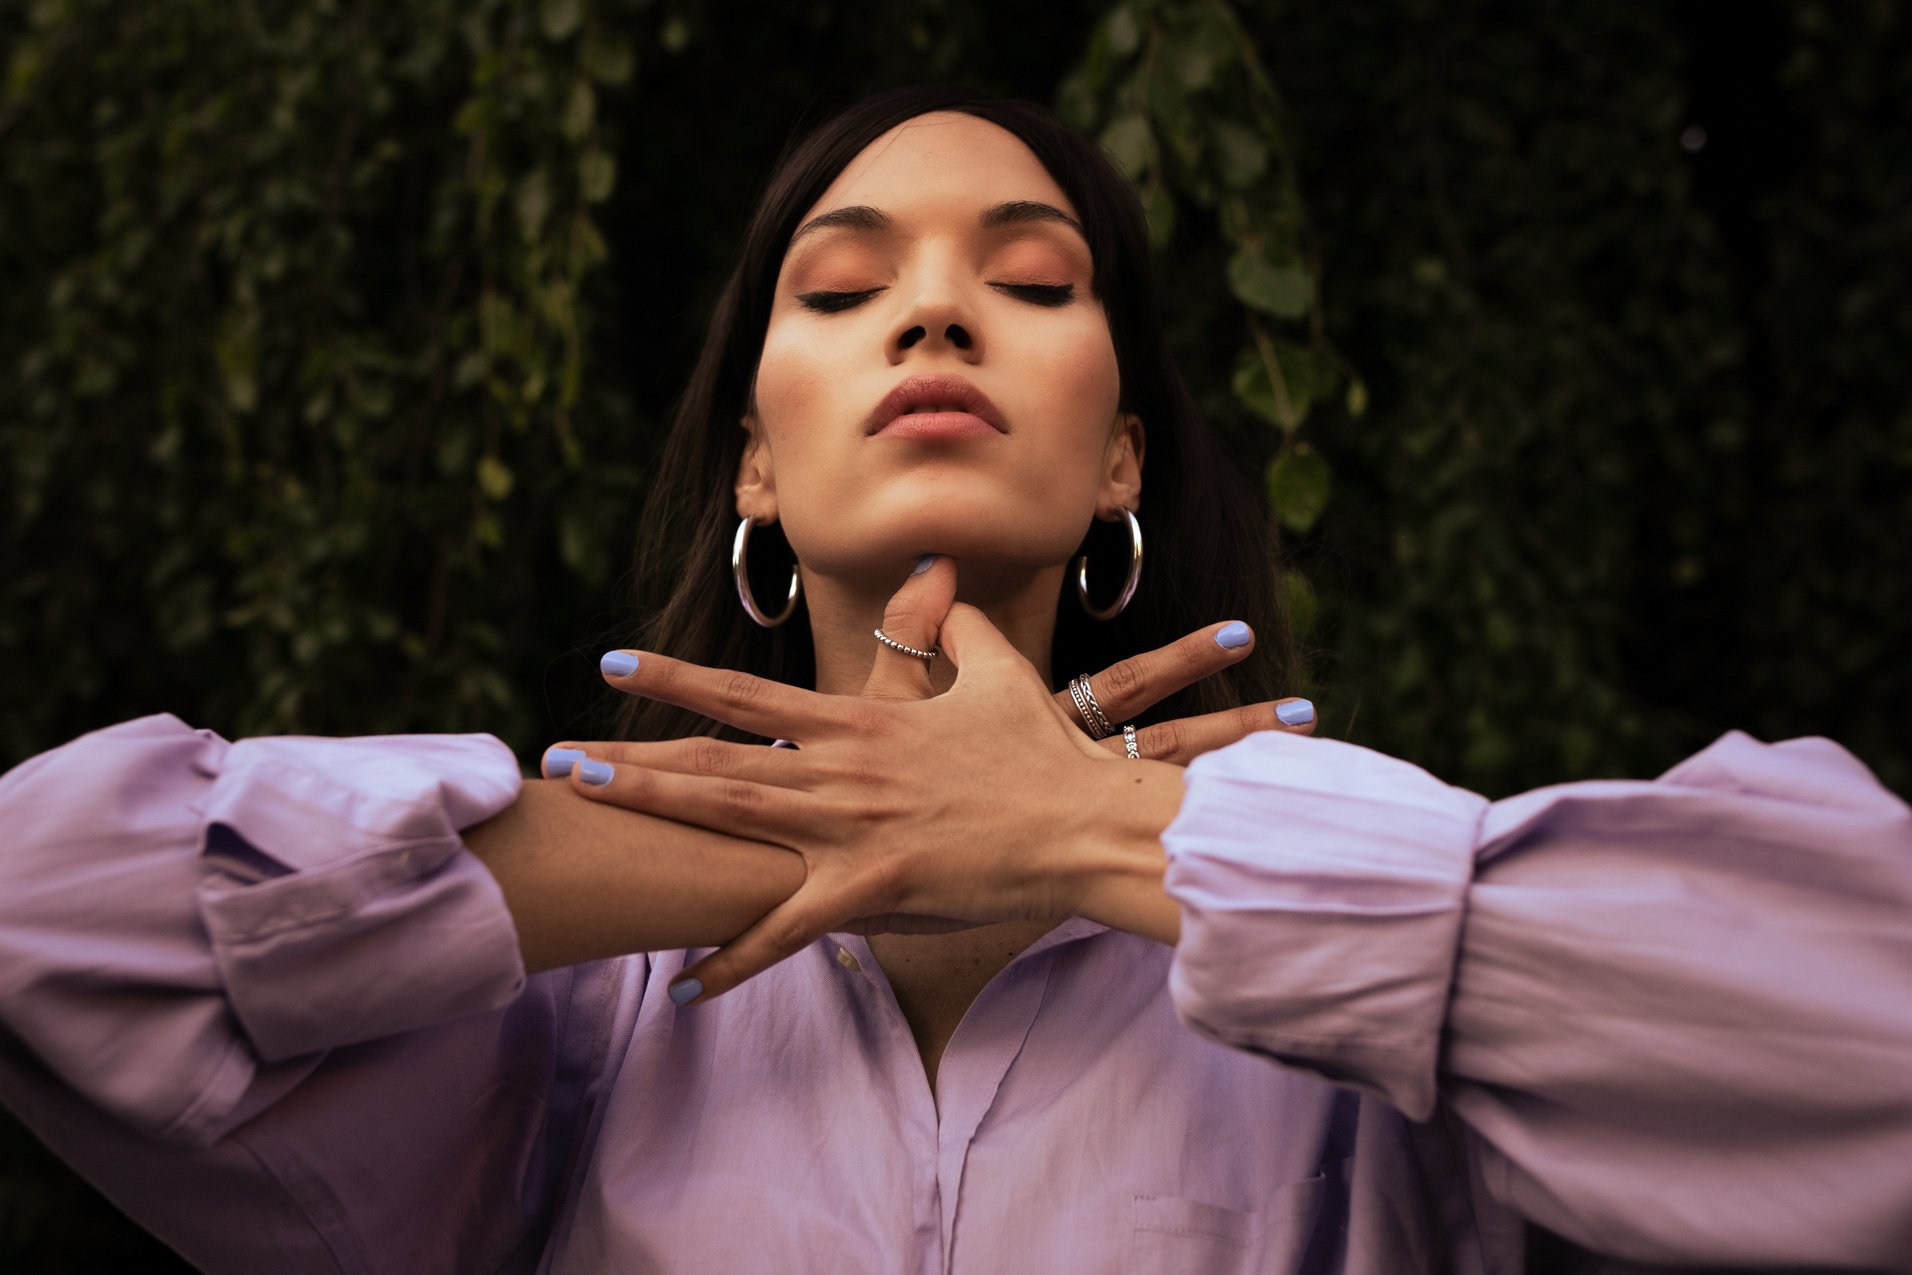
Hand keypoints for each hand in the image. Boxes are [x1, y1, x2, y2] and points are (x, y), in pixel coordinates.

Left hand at [546, 558, 1314, 1000]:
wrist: (1086, 820)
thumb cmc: (1044, 752)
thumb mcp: (999, 676)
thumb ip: (958, 631)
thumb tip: (944, 585)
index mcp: (862, 722)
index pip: (749, 696)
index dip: (678, 682)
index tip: (616, 665)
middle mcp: (840, 771)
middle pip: (716, 760)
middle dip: (631, 758)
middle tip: (559, 758)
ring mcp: (851, 830)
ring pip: (732, 820)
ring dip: (654, 812)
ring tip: (588, 805)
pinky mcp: (873, 889)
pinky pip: (787, 933)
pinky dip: (733, 962)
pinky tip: (682, 986)